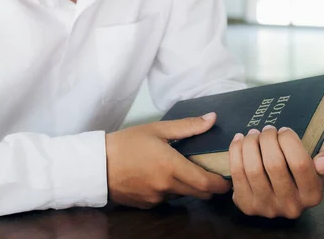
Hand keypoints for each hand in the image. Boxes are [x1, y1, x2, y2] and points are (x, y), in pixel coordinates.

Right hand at [105, 112, 231, 208]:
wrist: (96, 165)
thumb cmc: (126, 143)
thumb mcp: (157, 129)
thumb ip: (187, 126)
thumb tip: (212, 119)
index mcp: (171, 166)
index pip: (206, 183)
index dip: (220, 184)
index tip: (227, 179)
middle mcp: (166, 186)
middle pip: (199, 193)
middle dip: (209, 186)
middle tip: (212, 173)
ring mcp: (156, 199)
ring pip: (183, 195)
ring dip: (188, 186)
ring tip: (182, 169)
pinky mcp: (147, 205)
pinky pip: (166, 199)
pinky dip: (170, 189)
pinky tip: (160, 176)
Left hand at [229, 125, 323, 218]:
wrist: (282, 193)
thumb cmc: (303, 172)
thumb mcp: (323, 165)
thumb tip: (322, 162)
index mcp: (312, 194)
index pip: (300, 163)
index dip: (288, 140)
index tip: (284, 130)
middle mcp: (290, 205)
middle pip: (274, 164)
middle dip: (267, 138)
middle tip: (267, 129)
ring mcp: (267, 207)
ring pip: (252, 168)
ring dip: (250, 143)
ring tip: (254, 134)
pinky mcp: (246, 205)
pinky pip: (237, 174)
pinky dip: (236, 152)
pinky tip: (240, 140)